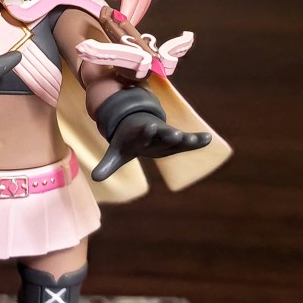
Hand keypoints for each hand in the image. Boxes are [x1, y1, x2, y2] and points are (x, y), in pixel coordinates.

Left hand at [91, 111, 209, 181]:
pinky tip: (208, 138)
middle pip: (162, 133)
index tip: (150, 125)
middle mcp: (154, 132)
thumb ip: (107, 165)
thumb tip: (94, 178)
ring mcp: (166, 134)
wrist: (138, 125)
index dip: (146, 131)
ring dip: (185, 139)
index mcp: (138, 135)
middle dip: (167, 134)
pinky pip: (188, 141)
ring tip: (193, 138)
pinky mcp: (176, 139)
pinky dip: (198, 140)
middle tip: (174, 133)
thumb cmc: (127, 142)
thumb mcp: (117, 154)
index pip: (142, 133)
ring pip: (176, 137)